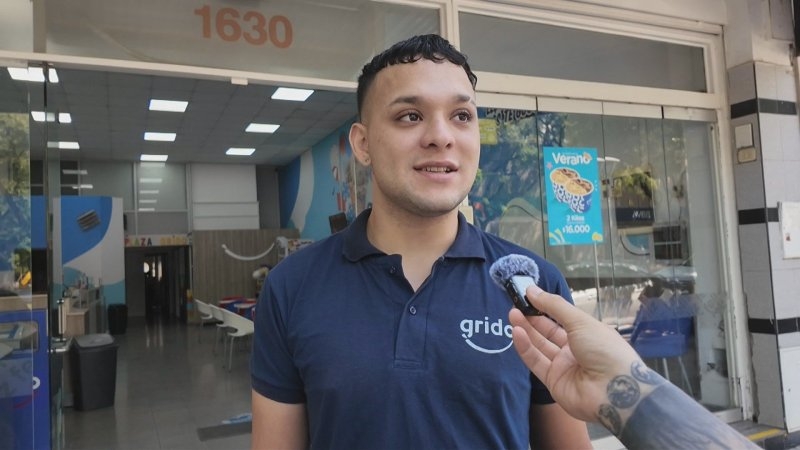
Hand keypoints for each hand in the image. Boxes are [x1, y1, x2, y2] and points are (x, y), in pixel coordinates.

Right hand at [509, 285, 641, 422]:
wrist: (614, 391)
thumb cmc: (604, 349)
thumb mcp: (581, 321)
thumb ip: (554, 306)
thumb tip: (532, 290)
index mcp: (587, 333)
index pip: (562, 318)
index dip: (546, 307)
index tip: (528, 296)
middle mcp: (575, 349)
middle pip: (549, 332)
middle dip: (532, 318)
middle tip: (516, 305)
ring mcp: (564, 366)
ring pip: (540, 346)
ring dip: (526, 330)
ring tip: (512, 314)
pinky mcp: (553, 381)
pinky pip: (536, 362)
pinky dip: (525, 348)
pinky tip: (517, 332)